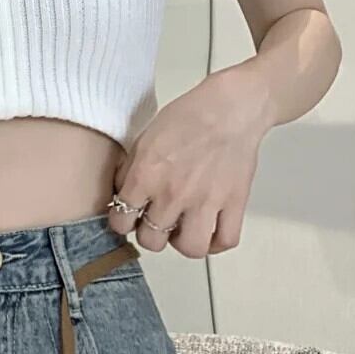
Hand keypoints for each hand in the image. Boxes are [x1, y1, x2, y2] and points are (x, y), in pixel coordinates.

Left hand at [107, 64, 270, 256]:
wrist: (231, 105)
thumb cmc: (190, 115)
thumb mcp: (145, 138)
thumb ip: (130, 171)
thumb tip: (122, 196)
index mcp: (146, 176)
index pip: (120, 222)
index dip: (122, 222)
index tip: (130, 217)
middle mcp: (173, 194)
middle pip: (151, 241)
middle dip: (151, 233)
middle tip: (157, 220)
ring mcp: (205, 201)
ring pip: (189, 248)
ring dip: (183, 242)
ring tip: (183, 228)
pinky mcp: (234, 203)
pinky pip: (225, 240)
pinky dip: (217, 242)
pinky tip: (210, 230)